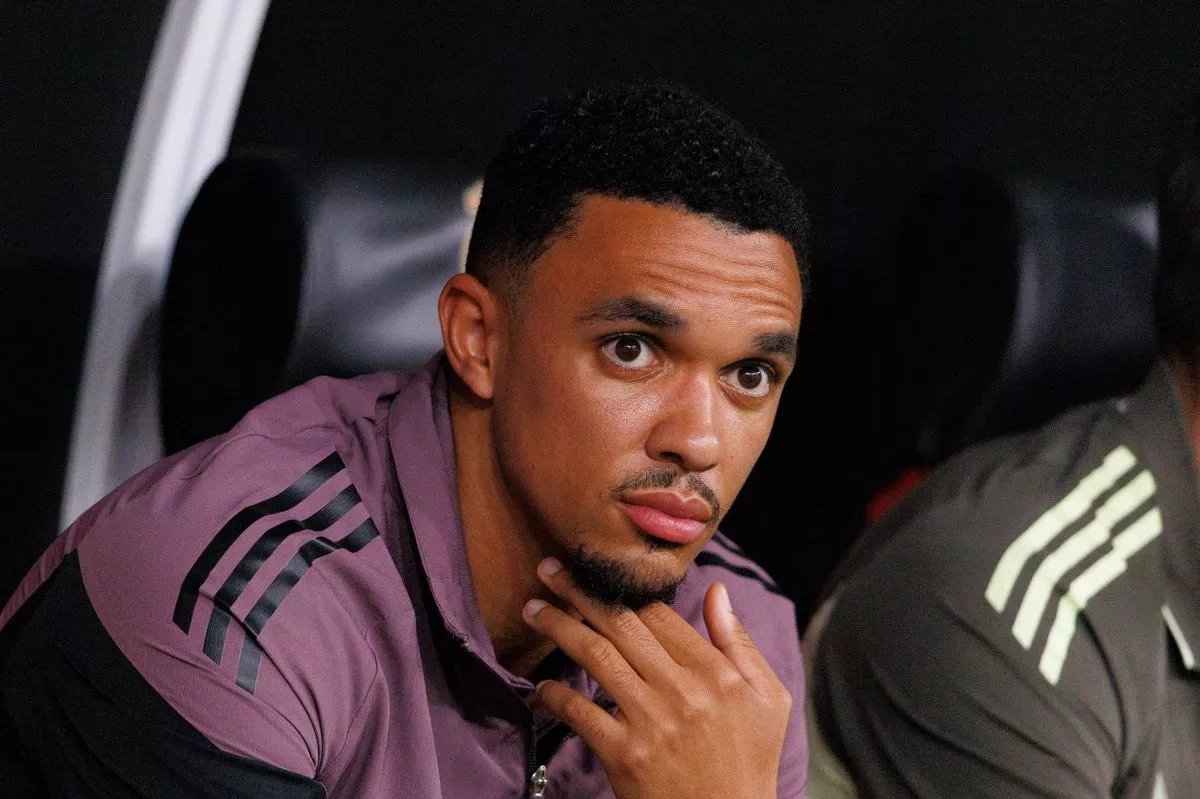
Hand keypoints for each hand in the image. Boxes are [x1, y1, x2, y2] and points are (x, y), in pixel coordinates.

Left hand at [522, 557, 791, 798]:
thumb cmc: (750, 760)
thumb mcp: (767, 699)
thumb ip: (738, 642)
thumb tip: (717, 590)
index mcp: (716, 672)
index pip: (660, 614)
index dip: (623, 587)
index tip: (594, 569)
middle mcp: (681, 690)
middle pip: (621, 625)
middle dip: (579, 592)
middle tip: (549, 570)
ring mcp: (650, 722)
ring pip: (596, 658)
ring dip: (558, 628)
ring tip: (533, 610)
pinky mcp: (624, 756)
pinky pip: (581, 714)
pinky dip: (556, 695)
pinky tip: (541, 685)